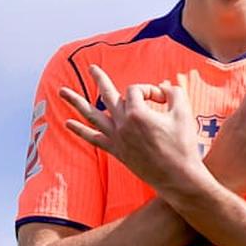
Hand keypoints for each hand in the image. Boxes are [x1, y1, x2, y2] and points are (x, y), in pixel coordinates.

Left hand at [60, 66, 208, 191]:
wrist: (178, 177)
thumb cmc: (183, 145)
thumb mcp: (184, 113)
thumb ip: (174, 93)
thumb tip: (164, 87)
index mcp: (138, 113)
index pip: (137, 90)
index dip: (150, 90)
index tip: (164, 99)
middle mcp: (123, 124)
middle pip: (107, 94)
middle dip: (99, 79)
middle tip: (91, 68)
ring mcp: (117, 138)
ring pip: (92, 115)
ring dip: (76, 102)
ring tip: (61, 91)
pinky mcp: (116, 151)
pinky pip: (94, 138)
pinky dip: (80, 130)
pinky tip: (68, 123)